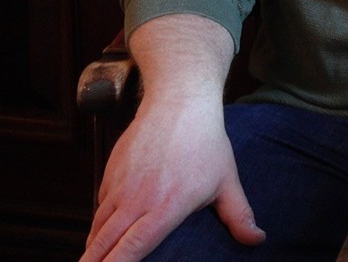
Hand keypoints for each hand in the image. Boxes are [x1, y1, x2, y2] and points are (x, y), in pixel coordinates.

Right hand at [80, 95, 264, 261]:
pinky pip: (99, 203)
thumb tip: (257, 239)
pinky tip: (100, 232)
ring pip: (98, 224)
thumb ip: (238, 215)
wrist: (179, 101)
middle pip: (105, 242)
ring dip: (93, 245)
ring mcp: (121, 184)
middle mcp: (138, 199)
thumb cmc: (205, 141)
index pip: (132, 249)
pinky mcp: (111, 171)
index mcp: (165, 208)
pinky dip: (97, 222)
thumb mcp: (226, 180)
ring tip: (90, 261)